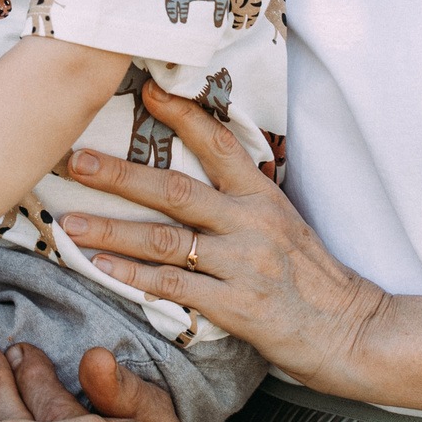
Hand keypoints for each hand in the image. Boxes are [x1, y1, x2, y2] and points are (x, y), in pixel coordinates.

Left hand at [59, 82, 392, 393]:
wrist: (351, 330)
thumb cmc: (312, 278)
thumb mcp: (286, 224)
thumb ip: (243, 200)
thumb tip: (196, 172)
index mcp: (264, 196)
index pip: (219, 144)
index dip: (182, 116)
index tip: (145, 91)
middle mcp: (253, 223)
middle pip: (176, 191)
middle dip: (120, 174)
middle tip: (75, 160)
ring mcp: (245, 264)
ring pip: (166, 240)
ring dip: (113, 229)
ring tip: (70, 222)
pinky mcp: (237, 305)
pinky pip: (175, 286)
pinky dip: (134, 276)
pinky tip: (101, 267)